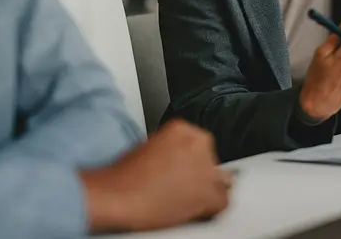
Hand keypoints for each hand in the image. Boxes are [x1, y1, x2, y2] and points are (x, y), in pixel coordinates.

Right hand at [80, 120, 231, 232]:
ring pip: (220, 181)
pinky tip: (193, 210)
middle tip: (182, 186)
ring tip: (185, 199)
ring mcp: (206, 168)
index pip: (200, 144)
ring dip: (206, 189)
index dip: (191, 160)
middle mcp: (199, 144)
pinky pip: (222, 201)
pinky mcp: (208, 193)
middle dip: (199, 174)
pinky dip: (210, 208)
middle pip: (211, 161)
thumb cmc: (124, 176)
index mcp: (183, 129)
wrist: (117, 196)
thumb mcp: (150, 147)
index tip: (184, 169)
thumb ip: (173, 149)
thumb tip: (180, 162)